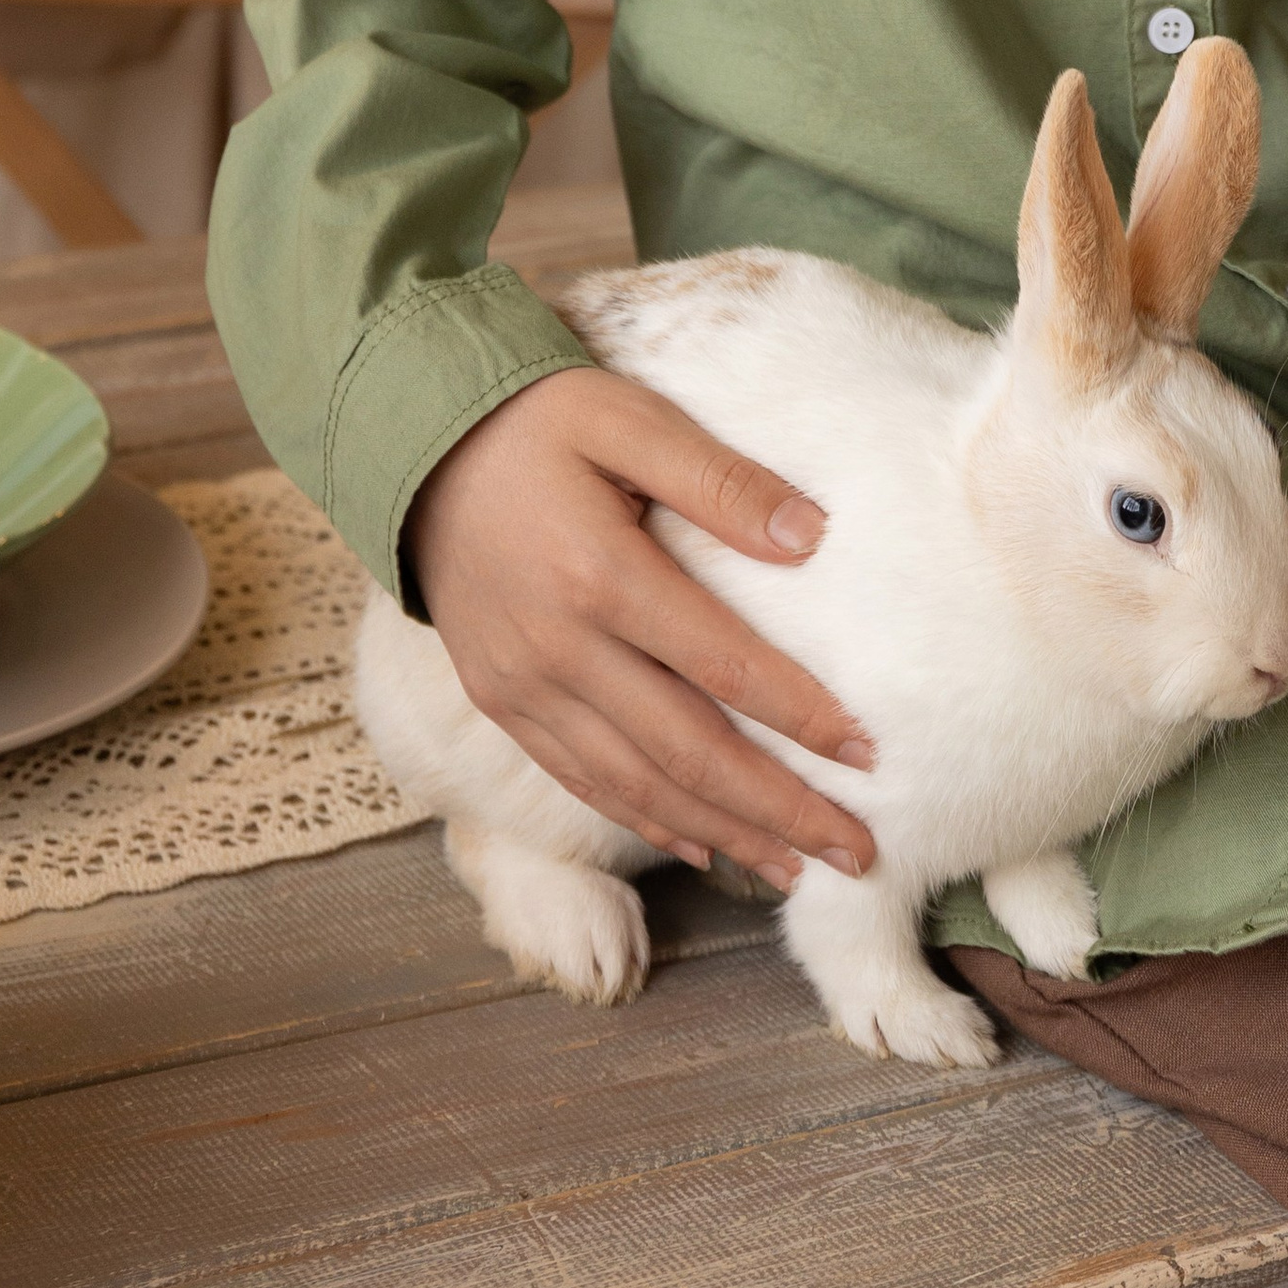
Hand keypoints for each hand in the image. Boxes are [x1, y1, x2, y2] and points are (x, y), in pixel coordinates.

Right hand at [406, 363, 876, 894]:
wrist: (419, 445)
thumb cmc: (537, 419)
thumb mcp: (629, 418)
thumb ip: (720, 480)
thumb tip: (810, 538)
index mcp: (600, 575)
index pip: (724, 666)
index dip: (801, 717)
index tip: (868, 753)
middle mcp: (559, 649)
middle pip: (688, 752)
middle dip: (780, 809)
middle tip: (855, 850)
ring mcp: (523, 687)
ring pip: (638, 785)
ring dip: (724, 833)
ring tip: (795, 869)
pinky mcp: (501, 703)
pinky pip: (583, 779)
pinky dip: (647, 819)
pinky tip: (702, 844)